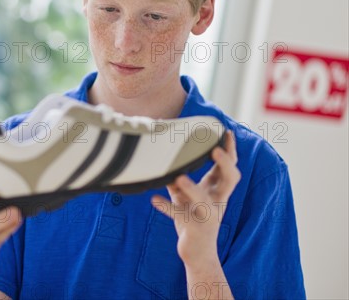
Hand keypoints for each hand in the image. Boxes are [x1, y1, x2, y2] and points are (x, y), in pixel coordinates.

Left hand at [151, 130, 239, 269]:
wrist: (197, 253)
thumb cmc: (192, 219)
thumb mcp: (186, 196)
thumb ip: (178, 179)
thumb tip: (164, 159)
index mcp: (218, 191)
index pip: (229, 168)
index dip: (230, 151)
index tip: (226, 132)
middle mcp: (217, 201)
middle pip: (231, 180)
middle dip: (226, 164)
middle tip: (215, 150)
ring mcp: (207, 215)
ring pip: (203, 200)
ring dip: (192, 188)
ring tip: (179, 177)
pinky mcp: (193, 228)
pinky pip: (179, 215)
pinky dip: (166, 206)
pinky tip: (154, 199)